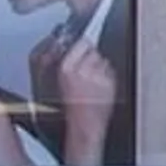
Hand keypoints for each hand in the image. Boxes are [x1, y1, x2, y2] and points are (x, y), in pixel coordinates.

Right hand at [48, 32, 120, 164]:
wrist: (84, 124)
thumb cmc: (69, 105)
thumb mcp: (55, 81)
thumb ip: (61, 60)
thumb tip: (67, 42)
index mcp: (66, 68)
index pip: (81, 41)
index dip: (82, 44)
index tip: (83, 42)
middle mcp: (83, 70)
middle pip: (93, 49)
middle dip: (89, 55)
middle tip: (84, 69)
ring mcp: (99, 76)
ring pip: (102, 59)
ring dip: (98, 66)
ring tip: (90, 81)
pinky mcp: (111, 82)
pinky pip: (110, 71)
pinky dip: (106, 76)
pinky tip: (98, 87)